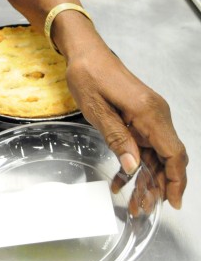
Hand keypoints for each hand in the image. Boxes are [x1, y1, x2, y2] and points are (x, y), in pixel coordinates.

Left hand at [65, 44, 187, 209]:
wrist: (84, 52)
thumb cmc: (88, 75)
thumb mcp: (97, 110)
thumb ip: (117, 138)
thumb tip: (134, 166)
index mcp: (149, 112)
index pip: (173, 152)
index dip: (175, 180)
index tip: (172, 203)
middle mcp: (155, 114)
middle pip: (166, 157)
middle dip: (158, 186)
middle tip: (144, 209)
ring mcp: (149, 115)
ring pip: (155, 155)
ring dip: (146, 179)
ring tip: (135, 202)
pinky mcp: (140, 115)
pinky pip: (144, 144)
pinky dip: (136, 163)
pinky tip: (123, 181)